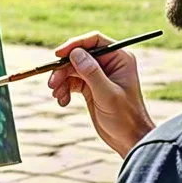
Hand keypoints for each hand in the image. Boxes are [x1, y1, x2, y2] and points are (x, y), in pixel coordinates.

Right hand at [47, 31, 154, 157]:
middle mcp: (108, 63)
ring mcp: (98, 74)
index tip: (58, 54)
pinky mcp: (90, 86)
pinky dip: (64, 89)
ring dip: (61, 80)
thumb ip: (92, 73)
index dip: (74, 44)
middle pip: (78, 55)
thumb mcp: (108, 95)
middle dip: (63, 69)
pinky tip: (63, 101)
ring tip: (56, 94)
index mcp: (119, 59)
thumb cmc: (126, 118)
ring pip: (71, 68)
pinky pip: (71, 81)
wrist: (129, 141)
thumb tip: (75, 53)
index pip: (93, 41)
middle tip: (52, 83)